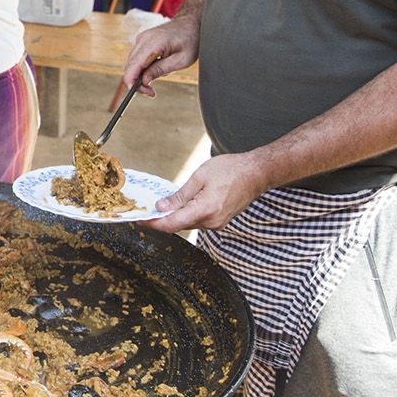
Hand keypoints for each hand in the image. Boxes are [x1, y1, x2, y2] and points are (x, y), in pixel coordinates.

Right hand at [115, 16, 198, 104]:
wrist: (191, 23)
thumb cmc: (190, 40)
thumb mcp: (181, 60)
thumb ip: (160, 70)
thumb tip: (143, 81)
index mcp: (153, 43)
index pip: (133, 67)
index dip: (132, 83)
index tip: (143, 93)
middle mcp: (143, 39)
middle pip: (130, 66)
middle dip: (137, 82)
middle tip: (151, 92)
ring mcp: (141, 38)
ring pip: (132, 63)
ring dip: (140, 75)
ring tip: (159, 77)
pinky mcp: (142, 40)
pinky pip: (137, 58)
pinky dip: (143, 67)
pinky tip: (157, 67)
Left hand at [140, 153, 267, 233]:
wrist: (257, 173)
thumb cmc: (231, 170)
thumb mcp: (200, 177)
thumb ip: (179, 196)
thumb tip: (161, 208)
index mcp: (205, 210)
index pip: (172, 224)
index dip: (153, 223)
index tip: (139, 219)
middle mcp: (211, 222)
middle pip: (178, 226)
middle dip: (160, 219)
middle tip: (144, 210)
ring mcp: (217, 224)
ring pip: (188, 224)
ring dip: (173, 217)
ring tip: (159, 206)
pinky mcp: (220, 221)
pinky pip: (197, 221)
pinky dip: (186, 215)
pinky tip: (179, 206)